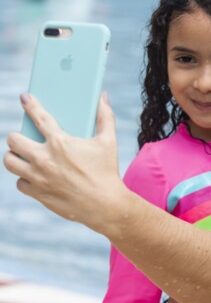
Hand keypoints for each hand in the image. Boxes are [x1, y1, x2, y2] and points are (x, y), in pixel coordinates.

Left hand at [3, 93, 124, 232]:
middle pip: (13, 140)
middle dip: (16, 137)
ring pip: (9, 161)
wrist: (106, 205)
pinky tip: (34, 177)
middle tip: (25, 140)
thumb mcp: (109, 142)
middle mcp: (44, 158)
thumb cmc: (107, 172)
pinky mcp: (38, 193)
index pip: (38, 116)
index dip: (29, 104)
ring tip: (24, 157)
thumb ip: (105, 117)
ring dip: (14, 157)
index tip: (24, 99)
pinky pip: (20, 183)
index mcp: (60, 142)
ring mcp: (38, 177)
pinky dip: (25, 179)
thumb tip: (103, 97)